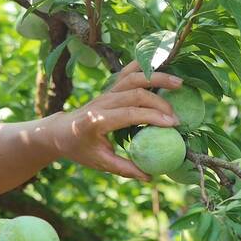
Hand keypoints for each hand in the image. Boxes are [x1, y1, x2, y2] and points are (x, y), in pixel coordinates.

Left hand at [51, 61, 182, 180]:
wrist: (61, 131)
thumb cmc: (80, 149)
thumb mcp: (100, 163)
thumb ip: (125, 169)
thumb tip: (150, 177)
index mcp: (97, 120)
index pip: (129, 114)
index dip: (153, 117)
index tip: (173, 124)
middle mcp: (102, 102)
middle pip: (135, 93)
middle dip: (160, 103)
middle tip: (177, 117)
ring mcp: (106, 91)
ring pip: (133, 77)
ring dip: (157, 78)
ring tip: (179, 83)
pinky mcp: (110, 87)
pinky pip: (128, 71)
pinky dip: (145, 65)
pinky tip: (161, 64)